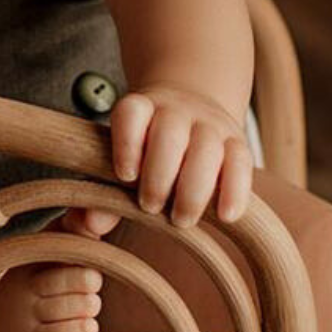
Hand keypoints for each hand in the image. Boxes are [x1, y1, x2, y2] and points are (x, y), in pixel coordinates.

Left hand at [69, 85, 250, 234]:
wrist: (193, 109)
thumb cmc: (147, 149)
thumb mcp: (124, 160)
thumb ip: (102, 192)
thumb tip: (90, 224)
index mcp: (141, 108)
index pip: (131, 114)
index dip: (127, 143)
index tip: (125, 176)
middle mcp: (176, 109)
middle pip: (169, 134)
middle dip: (159, 175)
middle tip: (150, 206)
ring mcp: (209, 123)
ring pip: (207, 147)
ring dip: (193, 188)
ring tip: (181, 220)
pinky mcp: (237, 141)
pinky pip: (241, 162)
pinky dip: (235, 190)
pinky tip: (225, 216)